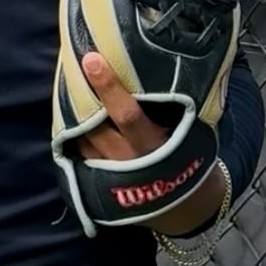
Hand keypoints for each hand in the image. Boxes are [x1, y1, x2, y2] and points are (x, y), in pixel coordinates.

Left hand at [78, 53, 226, 234]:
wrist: (183, 204)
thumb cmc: (188, 157)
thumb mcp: (191, 134)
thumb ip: (180, 107)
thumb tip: (179, 66)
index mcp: (153, 145)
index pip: (127, 114)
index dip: (109, 88)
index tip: (93, 60)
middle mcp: (127, 159)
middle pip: (96, 124)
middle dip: (83, 95)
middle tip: (75, 65)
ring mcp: (109, 171)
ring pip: (84, 137)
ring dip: (76, 112)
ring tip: (74, 81)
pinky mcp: (97, 180)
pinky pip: (82, 150)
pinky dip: (77, 131)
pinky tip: (77, 111)